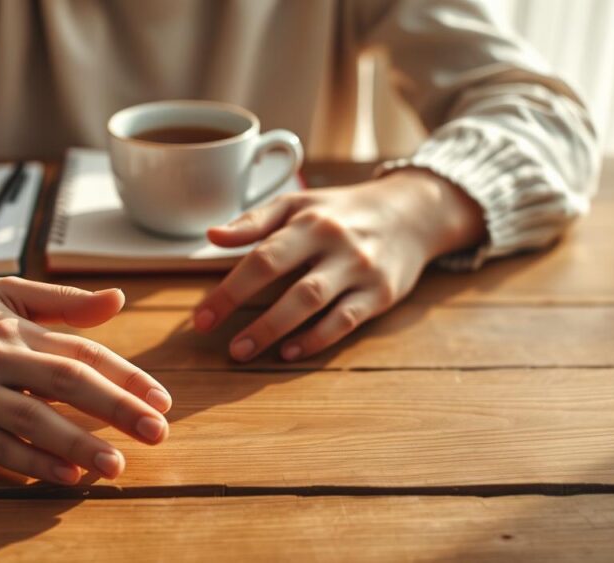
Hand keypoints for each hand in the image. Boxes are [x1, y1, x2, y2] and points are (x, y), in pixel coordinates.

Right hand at [0, 237, 170, 484]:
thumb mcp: (10, 292)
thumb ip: (65, 302)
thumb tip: (118, 300)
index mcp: (19, 327)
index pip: (83, 352)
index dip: (126, 376)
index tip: (161, 400)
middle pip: (66, 382)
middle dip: (116, 408)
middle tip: (157, 431)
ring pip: (31, 420)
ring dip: (77, 444)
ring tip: (116, 465)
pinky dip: (30, 462)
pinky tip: (65, 475)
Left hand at [192, 169, 485, 360]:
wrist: (411, 212)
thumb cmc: (341, 211)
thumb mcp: (299, 203)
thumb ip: (254, 221)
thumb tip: (211, 236)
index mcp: (309, 220)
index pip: (262, 257)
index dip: (229, 289)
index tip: (202, 318)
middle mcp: (336, 243)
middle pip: (289, 283)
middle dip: (252, 316)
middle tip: (222, 344)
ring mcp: (361, 270)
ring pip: (316, 304)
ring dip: (277, 331)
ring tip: (244, 352)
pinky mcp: (381, 294)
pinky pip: (346, 321)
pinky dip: (316, 339)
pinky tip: (289, 353)